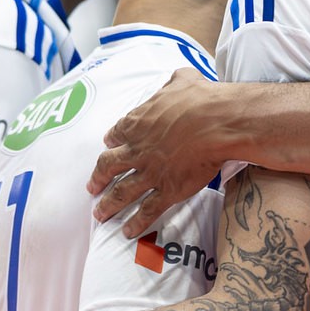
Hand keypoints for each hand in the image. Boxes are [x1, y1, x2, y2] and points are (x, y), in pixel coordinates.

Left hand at [88, 69, 234, 235]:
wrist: (219, 122)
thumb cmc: (202, 98)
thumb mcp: (183, 80)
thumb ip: (173, 82)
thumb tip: (178, 78)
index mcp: (137, 123)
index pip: (116, 134)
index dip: (111, 142)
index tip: (108, 146)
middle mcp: (137, 150)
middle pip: (108, 166)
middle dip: (98, 178)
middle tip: (91, 188)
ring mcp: (150, 172)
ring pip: (121, 193)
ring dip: (108, 206)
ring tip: (99, 216)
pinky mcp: (168, 190)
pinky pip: (147, 210)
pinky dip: (136, 223)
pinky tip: (127, 232)